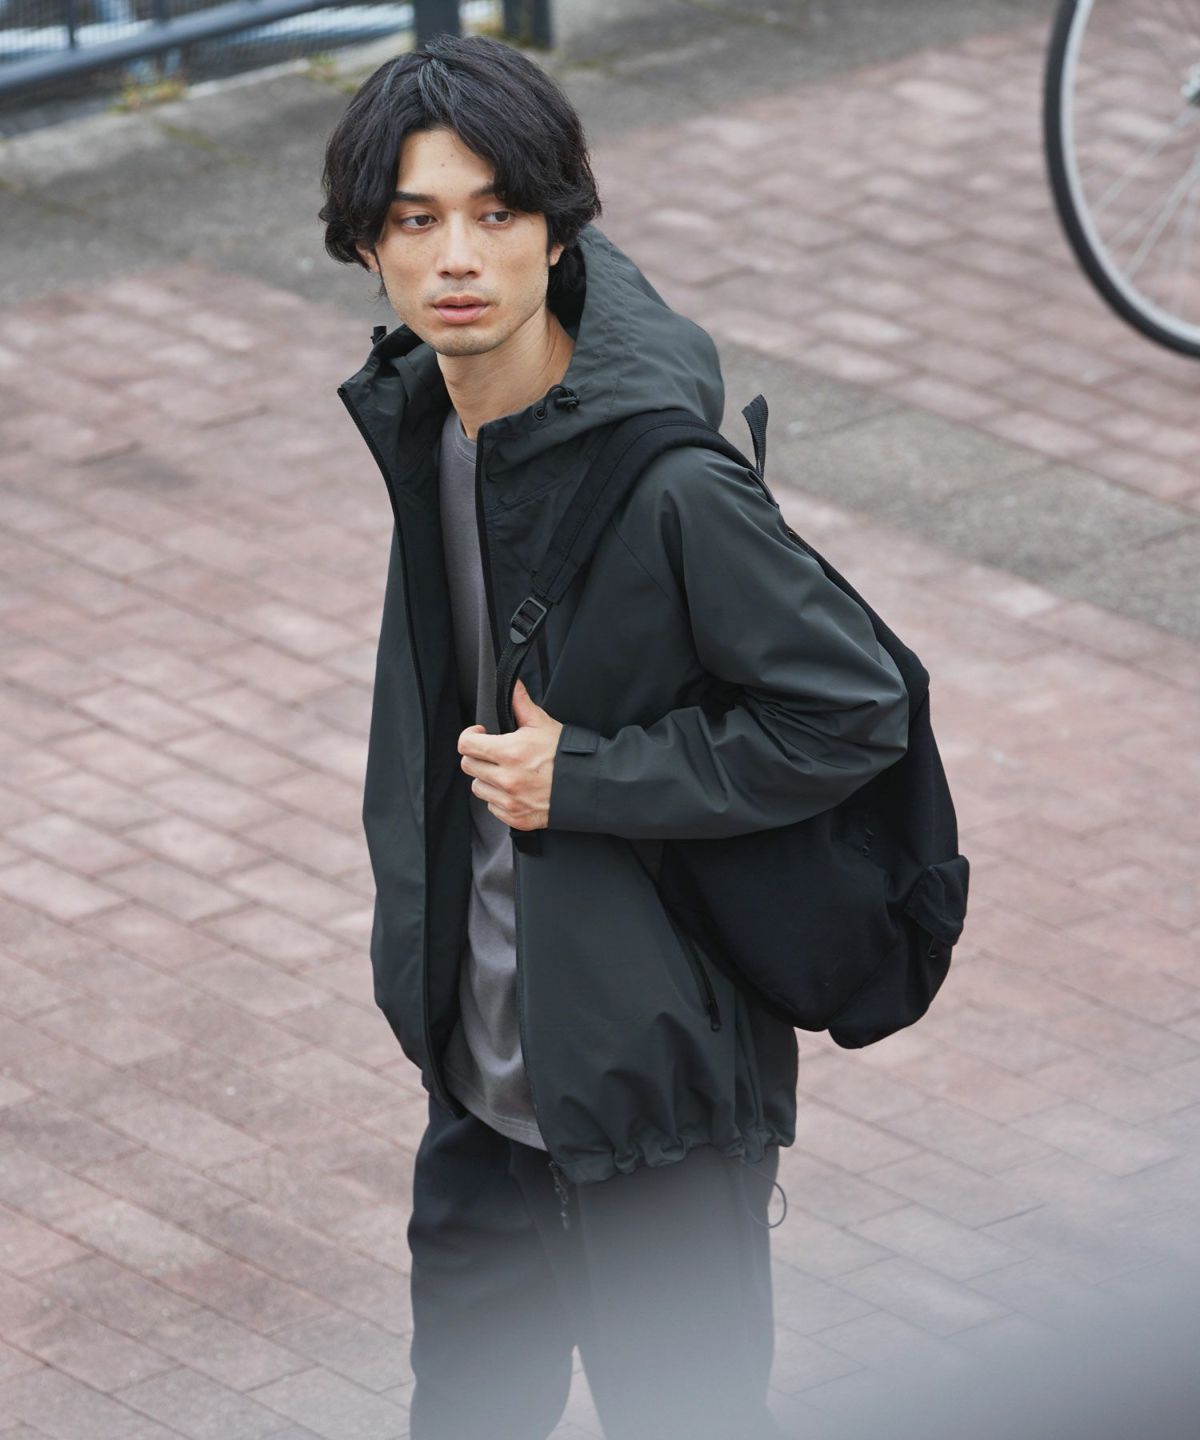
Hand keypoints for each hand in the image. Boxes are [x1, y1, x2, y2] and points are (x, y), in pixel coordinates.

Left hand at [458, 678, 563, 830]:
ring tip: (507, 772)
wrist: (588, 786)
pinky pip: (492, 807)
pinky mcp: (515, 818)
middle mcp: (506, 779)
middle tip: (495, 753)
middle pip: (468, 766)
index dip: (470, 735)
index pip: (466, 744)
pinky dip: (499, 798)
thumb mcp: (543, 723)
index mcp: (509, 752)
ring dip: (487, 779)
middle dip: (479, 756)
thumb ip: (520, 702)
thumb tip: (511, 683)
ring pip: (478, 787)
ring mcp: (510, 801)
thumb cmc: (566, 754)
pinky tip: (516, 789)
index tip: (481, 734)